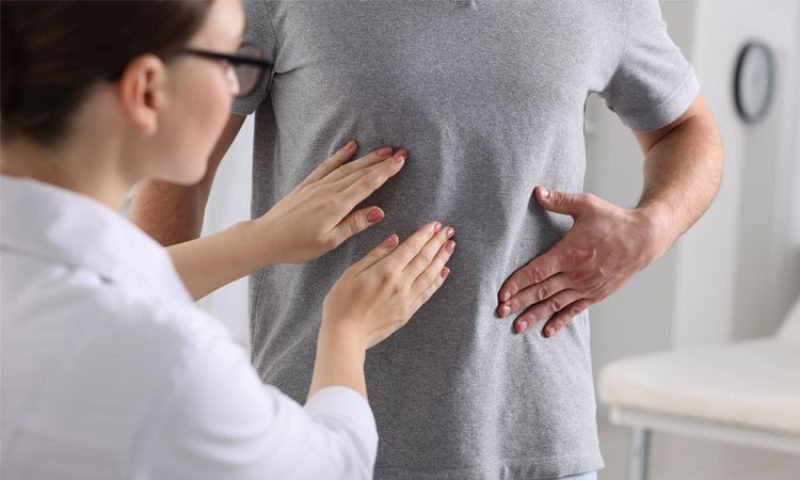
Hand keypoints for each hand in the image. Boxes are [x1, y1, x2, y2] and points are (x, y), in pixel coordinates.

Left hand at [255, 140, 405, 264]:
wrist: (266, 237)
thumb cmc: (297, 245)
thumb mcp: (329, 241)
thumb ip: (354, 224)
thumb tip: (379, 211)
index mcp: (336, 205)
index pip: (367, 184)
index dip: (386, 171)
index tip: (401, 161)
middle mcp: (328, 190)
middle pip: (360, 172)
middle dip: (381, 161)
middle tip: (400, 152)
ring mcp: (317, 185)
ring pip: (347, 167)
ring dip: (367, 157)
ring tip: (383, 150)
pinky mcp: (307, 184)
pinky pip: (328, 165)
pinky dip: (341, 155)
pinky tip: (351, 147)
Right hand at [322, 221, 456, 348]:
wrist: (346, 334)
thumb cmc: (342, 302)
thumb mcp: (352, 272)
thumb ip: (375, 255)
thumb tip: (395, 239)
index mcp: (386, 270)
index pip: (411, 247)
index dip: (424, 234)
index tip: (435, 224)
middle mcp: (401, 283)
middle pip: (425, 259)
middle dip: (438, 242)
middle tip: (449, 231)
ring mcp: (406, 299)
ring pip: (430, 275)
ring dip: (442, 259)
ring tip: (451, 246)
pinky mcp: (408, 312)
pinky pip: (427, 293)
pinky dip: (438, 281)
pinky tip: (444, 272)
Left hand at [497, 186, 670, 336]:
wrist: (645, 238)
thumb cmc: (614, 220)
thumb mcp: (586, 205)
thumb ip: (559, 200)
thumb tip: (536, 191)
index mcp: (570, 253)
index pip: (537, 271)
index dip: (518, 283)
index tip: (501, 293)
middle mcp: (576, 274)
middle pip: (542, 291)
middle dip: (519, 303)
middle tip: (499, 313)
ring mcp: (587, 287)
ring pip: (555, 304)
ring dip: (534, 315)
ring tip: (516, 327)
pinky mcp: (596, 294)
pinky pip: (574, 310)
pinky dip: (560, 321)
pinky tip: (547, 331)